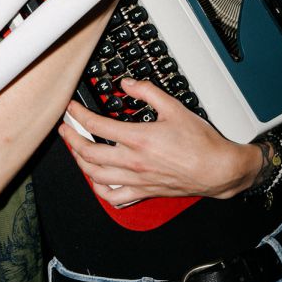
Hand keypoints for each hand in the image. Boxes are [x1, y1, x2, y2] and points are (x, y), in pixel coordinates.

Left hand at [58, 78, 259, 206]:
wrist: (217, 169)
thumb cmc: (200, 142)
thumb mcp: (174, 107)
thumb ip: (148, 92)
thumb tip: (127, 83)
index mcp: (138, 138)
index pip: (96, 126)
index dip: (78, 115)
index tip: (71, 108)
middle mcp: (133, 161)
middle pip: (88, 153)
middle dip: (71, 139)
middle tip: (65, 129)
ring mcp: (136, 180)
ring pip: (96, 176)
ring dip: (80, 162)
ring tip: (76, 151)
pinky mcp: (143, 192)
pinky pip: (114, 198)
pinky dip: (99, 190)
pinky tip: (96, 181)